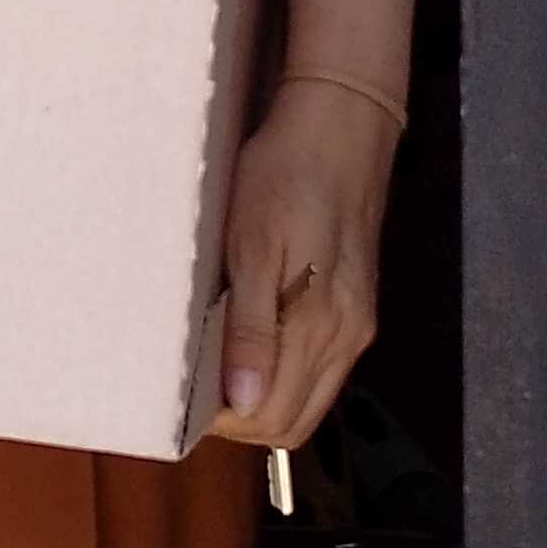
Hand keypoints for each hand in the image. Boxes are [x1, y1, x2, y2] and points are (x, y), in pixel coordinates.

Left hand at [204, 77, 397, 454]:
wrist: (339, 126)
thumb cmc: (286, 175)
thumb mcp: (253, 246)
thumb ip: (253, 329)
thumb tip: (246, 403)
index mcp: (321, 326)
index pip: (274, 418)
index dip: (228, 421)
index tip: (190, 394)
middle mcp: (347, 337)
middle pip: (294, 421)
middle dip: (244, 418)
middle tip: (199, 382)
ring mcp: (356, 324)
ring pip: (309, 398)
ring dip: (264, 398)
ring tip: (221, 360)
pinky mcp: (357, 307)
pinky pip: (321, 368)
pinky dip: (286, 372)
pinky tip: (254, 340)